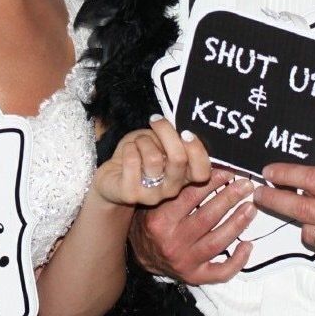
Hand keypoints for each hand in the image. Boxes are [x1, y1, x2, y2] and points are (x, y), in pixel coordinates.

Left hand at [94, 116, 211, 206]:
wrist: (112, 177)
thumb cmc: (140, 155)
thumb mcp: (159, 144)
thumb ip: (172, 140)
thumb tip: (179, 129)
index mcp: (184, 176)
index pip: (202, 171)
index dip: (197, 151)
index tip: (185, 133)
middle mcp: (172, 189)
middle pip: (178, 159)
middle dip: (166, 133)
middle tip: (156, 120)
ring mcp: (152, 195)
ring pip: (153, 157)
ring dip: (143, 140)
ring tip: (138, 142)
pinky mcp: (130, 194)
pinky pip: (132, 160)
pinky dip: (129, 147)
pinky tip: (127, 151)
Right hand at [129, 169, 258, 284]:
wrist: (139, 255)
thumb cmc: (150, 222)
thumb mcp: (154, 201)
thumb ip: (175, 187)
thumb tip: (202, 164)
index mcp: (160, 220)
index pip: (190, 196)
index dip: (212, 181)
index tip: (228, 172)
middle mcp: (172, 242)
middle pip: (207, 217)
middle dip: (230, 198)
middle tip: (246, 185)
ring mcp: (184, 261)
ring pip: (217, 242)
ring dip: (238, 224)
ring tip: (251, 208)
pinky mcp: (194, 276)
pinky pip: (220, 272)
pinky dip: (237, 261)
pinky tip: (248, 245)